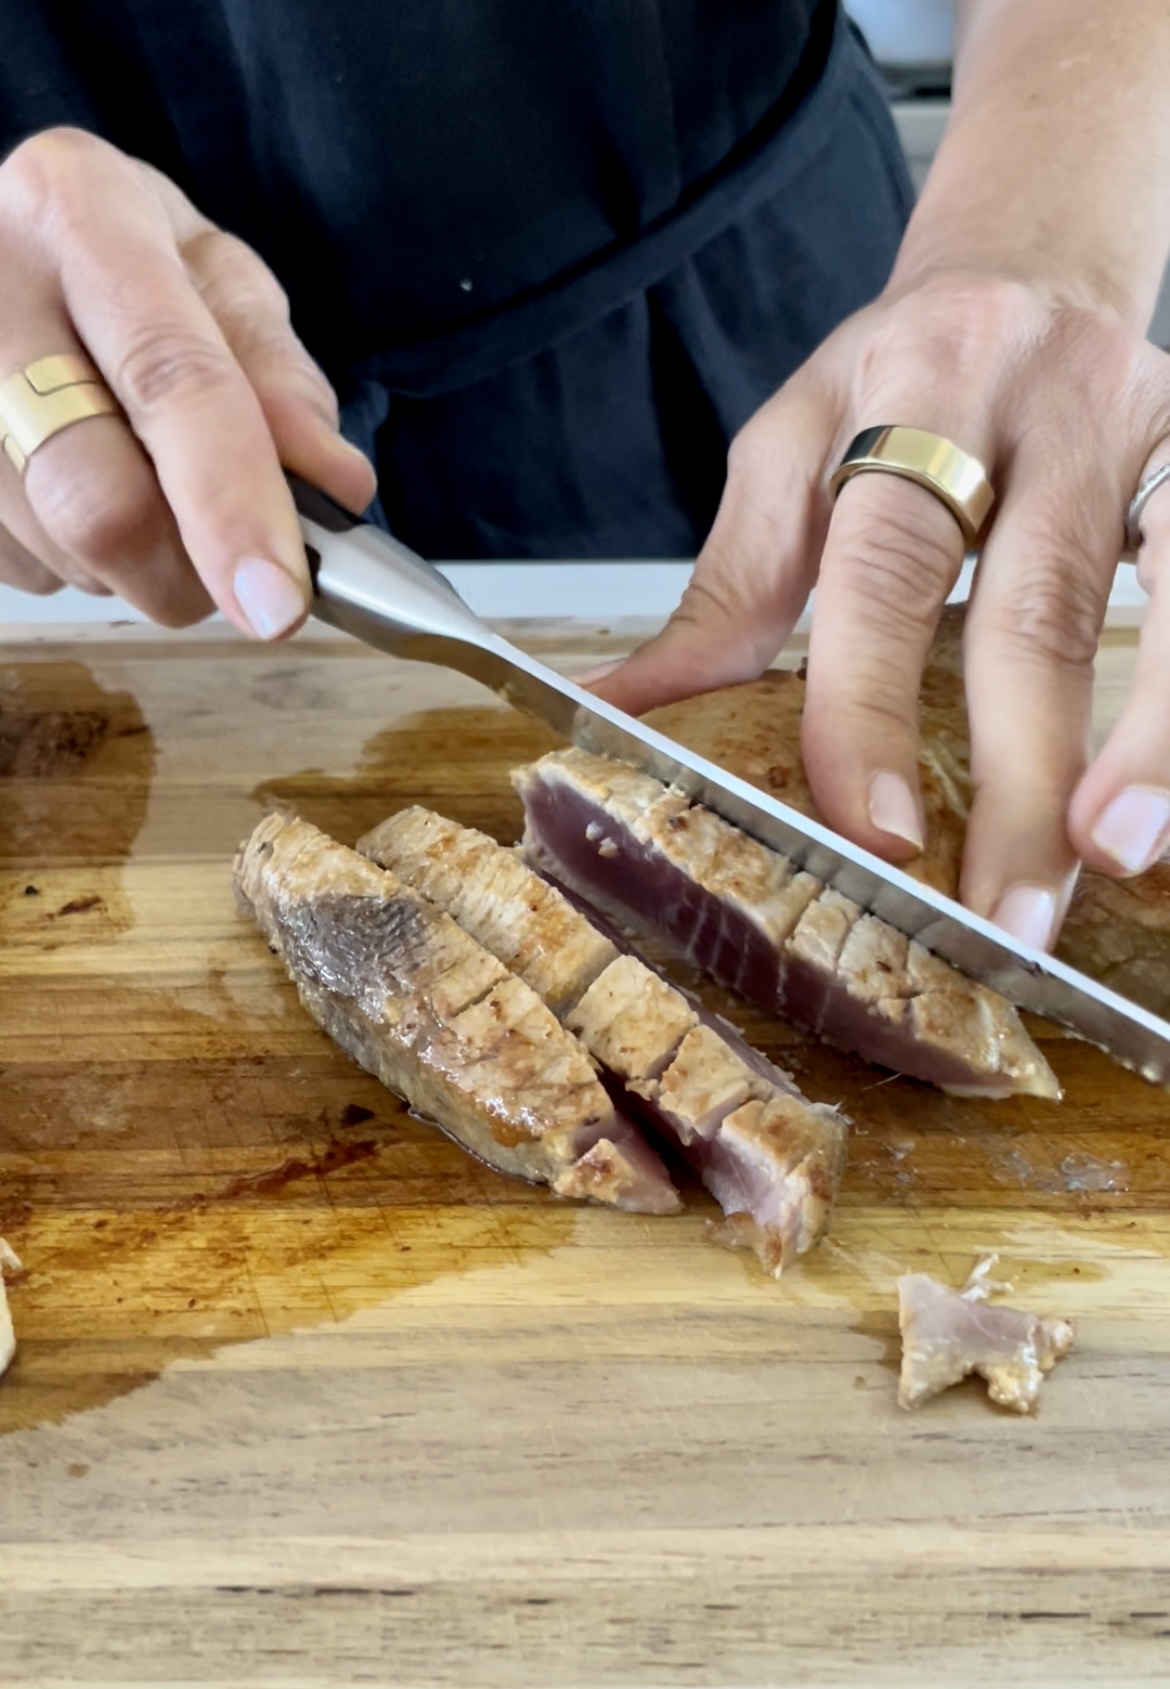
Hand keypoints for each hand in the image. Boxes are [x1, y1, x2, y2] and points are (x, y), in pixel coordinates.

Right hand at [0, 127, 375, 632]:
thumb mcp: (221, 282)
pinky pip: (27, 568)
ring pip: (65, 550)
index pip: (171, 381)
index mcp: (81, 214)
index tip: (278, 600)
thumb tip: (336, 487)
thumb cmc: (128, 261)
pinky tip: (79, 486)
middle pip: (100, 501)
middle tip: (235, 573)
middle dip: (190, 572)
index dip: (233, 505)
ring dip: (137, 564)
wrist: (6, 240)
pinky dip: (82, 560)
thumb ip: (282, 381)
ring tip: (143, 483)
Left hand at [590, 268, 1169, 946]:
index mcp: (909, 392)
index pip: (886, 565)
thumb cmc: (894, 385)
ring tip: (1114, 856)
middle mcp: (1042, 405)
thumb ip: (727, 594)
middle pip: (1033, 605)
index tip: (874, 831)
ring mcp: (1151, 429)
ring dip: (1150, 742)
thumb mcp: (791, 457)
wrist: (1030, 268)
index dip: (875, 702)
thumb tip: (617, 716)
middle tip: (1000, 913)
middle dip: (1018, 774)